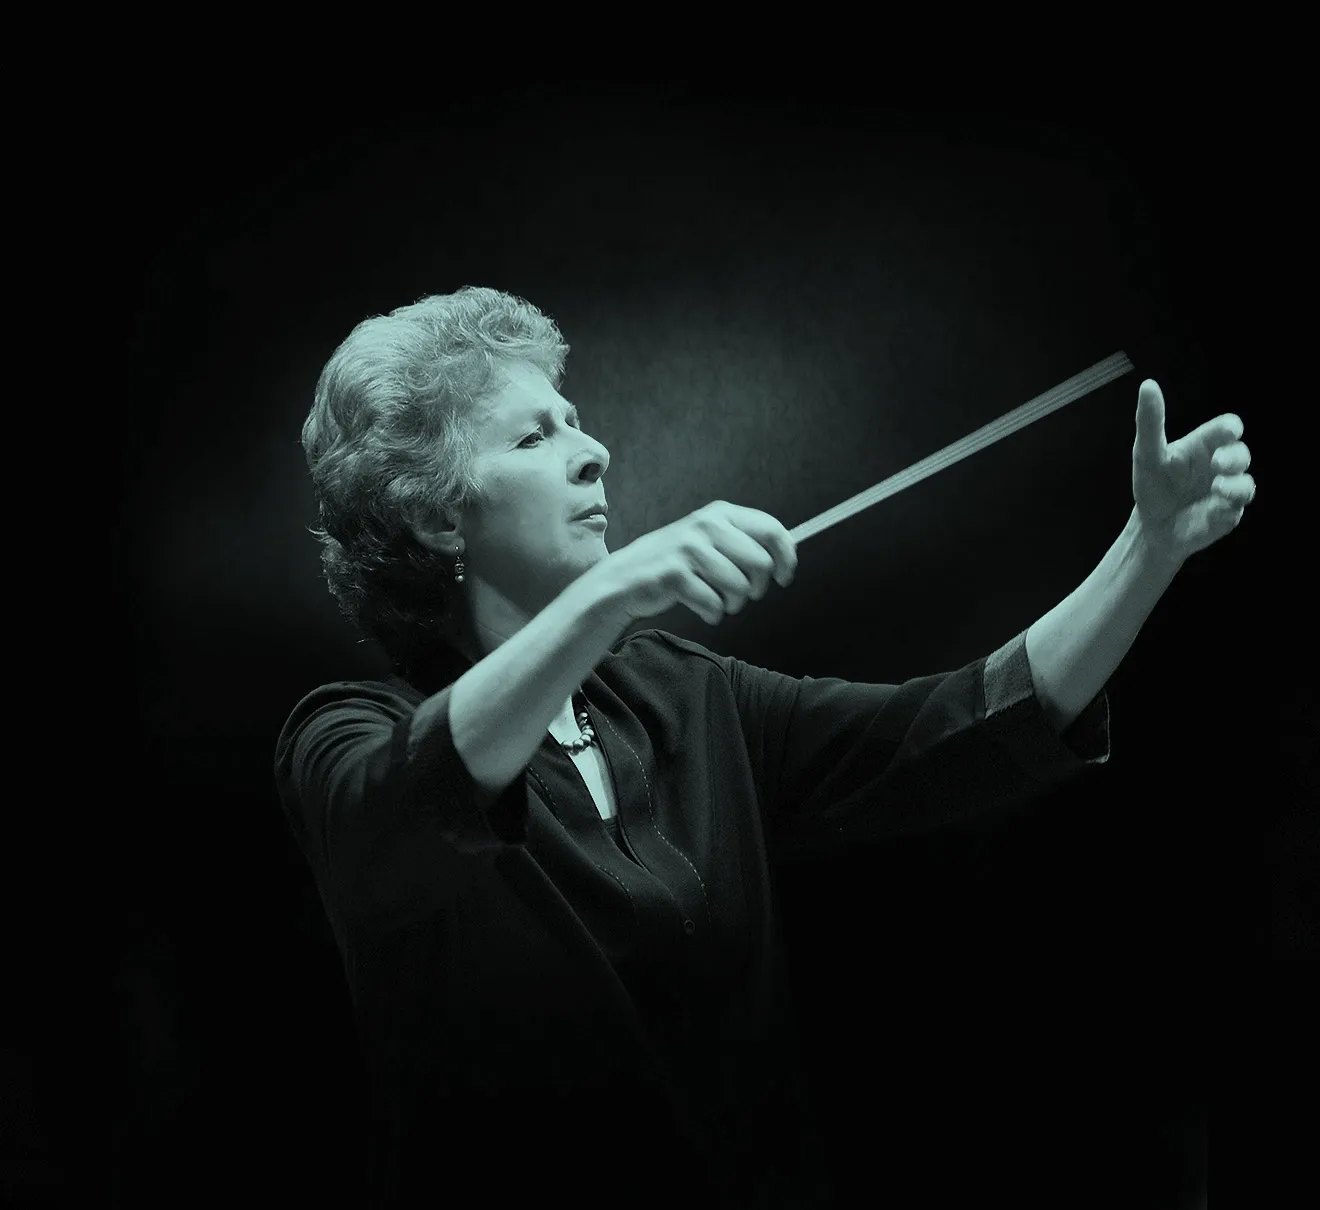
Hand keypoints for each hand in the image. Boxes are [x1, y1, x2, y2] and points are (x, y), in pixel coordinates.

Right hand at [586, 500, 797, 626]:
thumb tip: (788, 551)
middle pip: (761, 564)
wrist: (625, 578)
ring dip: (732, 604)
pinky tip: (700, 606)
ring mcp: (689, 549)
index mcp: (720, 514)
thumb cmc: (676, 562)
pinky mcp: (674, 574)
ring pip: (740, 589)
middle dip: (756, 588)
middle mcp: (706, 526)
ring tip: (717, 601)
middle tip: (742, 594)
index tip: (784, 576)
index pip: (772, 531)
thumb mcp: (709, 539)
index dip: (786, 557)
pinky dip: (712, 613)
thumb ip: (743, 540)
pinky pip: (714, 605)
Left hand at [1132, 378, 1255, 565]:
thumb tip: (1148, 384)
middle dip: (1234, 457)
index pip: (1226, 429)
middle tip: (1218, 463)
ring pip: (1246, 484)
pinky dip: (1227, 509)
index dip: (1231, 428)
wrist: (1152, 525)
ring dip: (1236, 485)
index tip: (1230, 431)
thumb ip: (1150, 421)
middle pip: (1242, 454)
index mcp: (1204, 446)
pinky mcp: (1227, 515)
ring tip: (1217, 487)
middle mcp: (1220, 466)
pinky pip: (1235, 511)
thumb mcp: (1147, 453)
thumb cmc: (1153, 484)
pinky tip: (1215, 511)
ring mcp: (1227, 491)